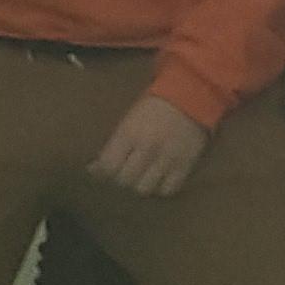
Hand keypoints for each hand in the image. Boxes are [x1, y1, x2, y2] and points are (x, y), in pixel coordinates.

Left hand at [88, 94, 207, 197]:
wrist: (192, 94)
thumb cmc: (154, 107)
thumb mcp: (129, 120)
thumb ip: (113, 145)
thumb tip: (93, 169)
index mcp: (129, 133)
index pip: (108, 166)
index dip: (103, 173)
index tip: (103, 172)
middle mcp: (147, 148)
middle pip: (125, 180)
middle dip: (121, 180)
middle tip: (124, 175)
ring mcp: (167, 158)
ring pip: (145, 189)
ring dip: (141, 185)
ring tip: (142, 178)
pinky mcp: (185, 165)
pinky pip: (168, 190)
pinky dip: (161, 188)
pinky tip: (159, 179)